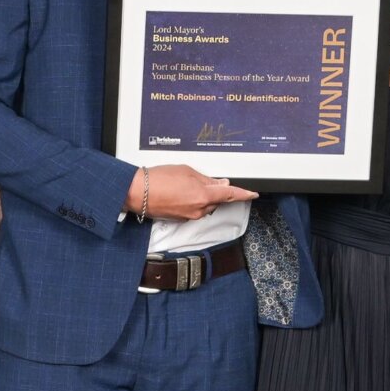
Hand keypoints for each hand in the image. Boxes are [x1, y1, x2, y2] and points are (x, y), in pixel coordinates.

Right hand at [128, 163, 258, 222]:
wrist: (137, 193)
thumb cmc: (157, 180)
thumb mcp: (186, 171)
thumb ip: (206, 178)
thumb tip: (219, 183)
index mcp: (204, 195)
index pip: (230, 194)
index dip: (243, 194)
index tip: (252, 194)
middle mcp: (199, 209)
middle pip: (216, 200)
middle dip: (213, 190)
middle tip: (199, 179)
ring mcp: (190, 216)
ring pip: (205, 205)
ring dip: (200, 195)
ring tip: (182, 184)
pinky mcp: (181, 219)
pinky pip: (193, 209)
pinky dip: (190, 201)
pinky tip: (178, 192)